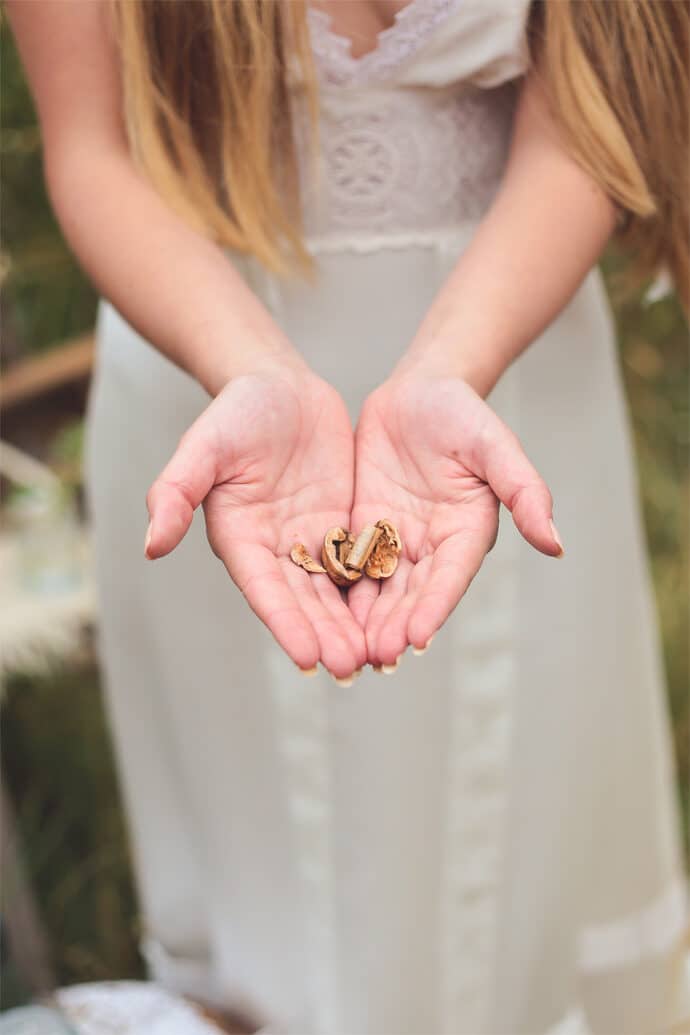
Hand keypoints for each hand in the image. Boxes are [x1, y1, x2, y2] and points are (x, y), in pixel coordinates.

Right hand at [145, 365, 365, 678]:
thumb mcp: (204, 444)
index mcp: (240, 538)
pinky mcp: (340, 525)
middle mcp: (275, 548)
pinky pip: (361, 561)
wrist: (277, 384)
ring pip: (335, 590)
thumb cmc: (236, 411)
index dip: (285, 623)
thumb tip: (151, 547)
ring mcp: (310, 539)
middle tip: (351, 667)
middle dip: (326, 634)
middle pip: (303, 600)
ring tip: (377, 656)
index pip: (265, 589)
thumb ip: (175, 492)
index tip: (307, 657)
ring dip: (352, 624)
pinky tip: (399, 613)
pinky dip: (376, 590)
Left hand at [348, 371, 561, 665]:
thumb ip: (525, 492)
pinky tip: (320, 616)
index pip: (450, 577)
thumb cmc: (463, 413)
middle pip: (412, 593)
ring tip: (349, 652)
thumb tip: (556, 545)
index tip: (417, 637)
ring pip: (379, 588)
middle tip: (376, 657)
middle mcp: (432, 545)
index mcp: (467, 532)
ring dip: (366, 621)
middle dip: (394, 625)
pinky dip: (339, 591)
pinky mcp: (364, 527)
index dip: (434, 607)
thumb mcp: (496, 446)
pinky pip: (350, 564)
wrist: (419, 389)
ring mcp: (396, 539)